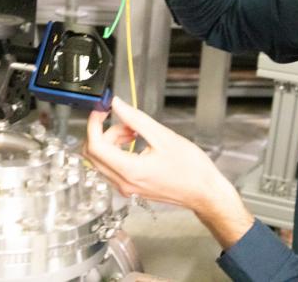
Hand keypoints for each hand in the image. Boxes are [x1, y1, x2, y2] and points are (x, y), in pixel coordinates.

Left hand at [83, 97, 254, 248]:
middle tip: (123, 121)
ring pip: (101, 159)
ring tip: (135, 131)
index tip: (101, 110)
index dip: (93, 124)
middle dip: (103, 131)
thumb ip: (135, 119)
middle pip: (93, 153)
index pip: (94, 146)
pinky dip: (117, 150)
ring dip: (112, 140)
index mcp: (130, 170)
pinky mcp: (131, 187)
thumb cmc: (191, 168)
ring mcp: (126, 187)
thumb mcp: (163, 136)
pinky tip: (135, 142)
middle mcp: (124, 182)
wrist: (204, 192)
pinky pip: (112, 166)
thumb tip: (116, 105)